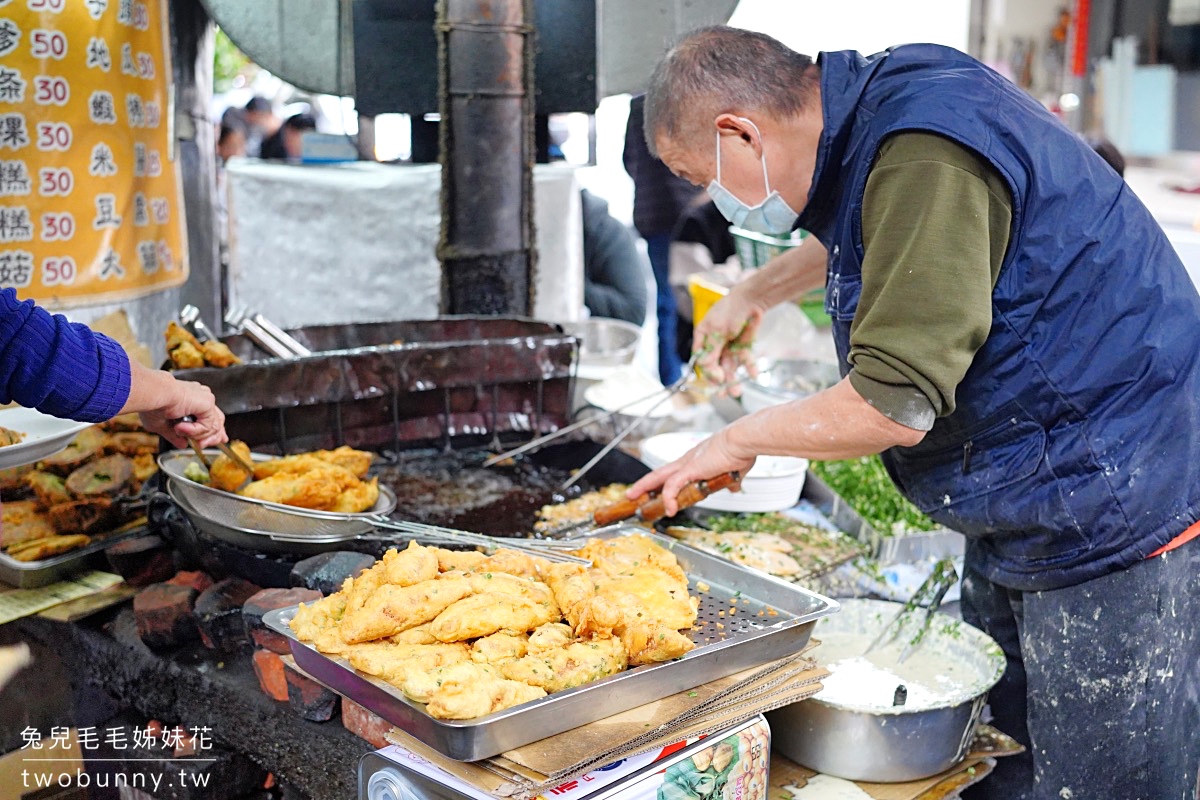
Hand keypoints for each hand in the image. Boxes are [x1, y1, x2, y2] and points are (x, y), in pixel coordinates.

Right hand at [121, 362, 227, 447]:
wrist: (153, 395)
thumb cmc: (152, 405)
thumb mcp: (162, 425)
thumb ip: (175, 435)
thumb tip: (183, 445)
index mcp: (191, 399)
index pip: (208, 415)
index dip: (212, 430)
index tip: (211, 441)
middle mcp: (201, 397)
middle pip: (217, 420)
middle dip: (213, 437)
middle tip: (201, 445)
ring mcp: (205, 399)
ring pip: (212, 426)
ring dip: (195, 435)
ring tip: (178, 431)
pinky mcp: (208, 403)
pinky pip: (207, 426)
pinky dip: (194, 431)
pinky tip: (180, 427)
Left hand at [626, 427, 755, 516]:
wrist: (742, 441)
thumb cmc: (741, 451)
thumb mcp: (735, 470)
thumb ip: (730, 480)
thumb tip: (733, 487)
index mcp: (697, 460)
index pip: (674, 472)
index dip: (663, 482)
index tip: (655, 490)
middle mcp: (688, 460)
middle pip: (660, 473)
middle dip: (644, 484)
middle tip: (632, 493)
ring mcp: (687, 464)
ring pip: (659, 477)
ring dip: (644, 488)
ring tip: (634, 499)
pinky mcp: (690, 469)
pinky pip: (673, 486)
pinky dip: (669, 498)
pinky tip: (669, 509)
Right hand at [693, 293, 763, 396]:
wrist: (752, 300)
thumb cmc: (730, 310)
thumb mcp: (718, 329)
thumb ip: (712, 349)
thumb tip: (703, 366)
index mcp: (703, 338)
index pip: (701, 360)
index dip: (708, 372)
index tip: (716, 380)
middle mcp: (715, 345)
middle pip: (715, 367)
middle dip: (720, 380)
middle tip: (724, 393)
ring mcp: (729, 347)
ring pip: (729, 367)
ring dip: (733, 379)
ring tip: (738, 391)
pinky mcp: (743, 347)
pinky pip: (745, 361)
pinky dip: (749, 368)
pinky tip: (753, 376)